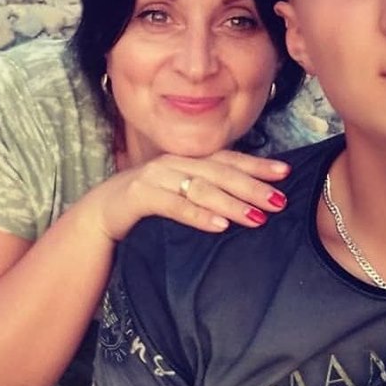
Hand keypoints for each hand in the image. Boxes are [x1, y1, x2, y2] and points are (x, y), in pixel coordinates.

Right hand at [85, 150, 289, 241]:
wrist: (101, 211)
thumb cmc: (147, 202)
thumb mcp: (179, 192)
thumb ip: (207, 189)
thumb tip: (250, 199)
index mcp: (187, 160)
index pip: (228, 160)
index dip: (257, 165)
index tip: (285, 172)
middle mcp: (174, 163)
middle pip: (219, 172)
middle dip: (252, 186)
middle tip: (279, 201)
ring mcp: (156, 177)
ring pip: (200, 188)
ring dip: (231, 202)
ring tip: (256, 217)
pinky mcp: (140, 195)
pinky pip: (174, 205)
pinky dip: (198, 215)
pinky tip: (219, 226)